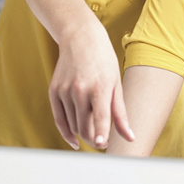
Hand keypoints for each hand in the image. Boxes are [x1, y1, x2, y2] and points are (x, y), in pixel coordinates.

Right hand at [48, 18, 133, 149]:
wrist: (80, 38)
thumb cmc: (103, 61)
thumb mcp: (116, 84)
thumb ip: (120, 113)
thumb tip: (130, 137)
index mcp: (99, 87)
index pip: (99, 116)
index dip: (100, 133)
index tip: (101, 144)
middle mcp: (79, 90)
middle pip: (85, 127)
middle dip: (95, 139)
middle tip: (103, 140)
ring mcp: (64, 91)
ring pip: (73, 126)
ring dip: (83, 132)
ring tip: (92, 125)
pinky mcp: (53, 91)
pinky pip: (59, 120)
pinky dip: (67, 133)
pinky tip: (75, 141)